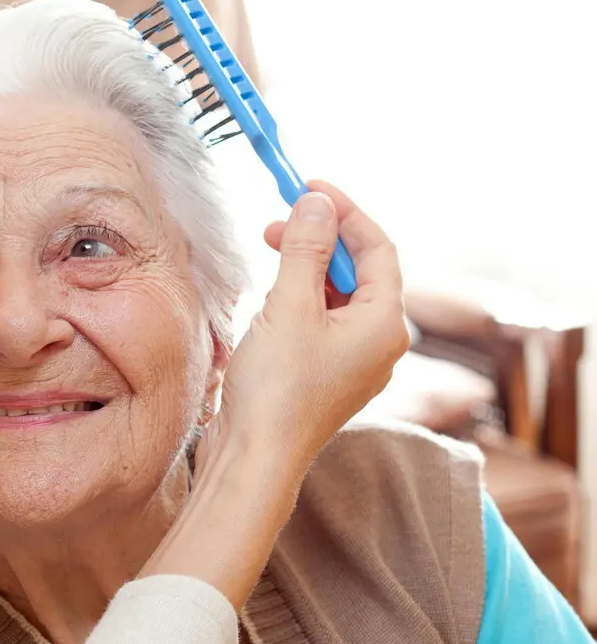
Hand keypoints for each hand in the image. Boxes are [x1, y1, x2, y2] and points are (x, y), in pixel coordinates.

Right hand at [201, 180, 409, 483]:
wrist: (256, 457)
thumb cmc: (277, 390)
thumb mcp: (288, 306)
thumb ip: (305, 249)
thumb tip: (317, 203)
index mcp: (385, 322)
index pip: (377, 247)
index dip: (344, 210)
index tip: (308, 186)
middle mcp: (380, 342)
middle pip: (358, 270)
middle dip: (320, 239)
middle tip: (277, 222)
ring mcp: (355, 361)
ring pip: (337, 296)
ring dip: (306, 268)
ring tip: (268, 257)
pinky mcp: (328, 375)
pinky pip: (323, 322)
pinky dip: (300, 299)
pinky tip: (270, 300)